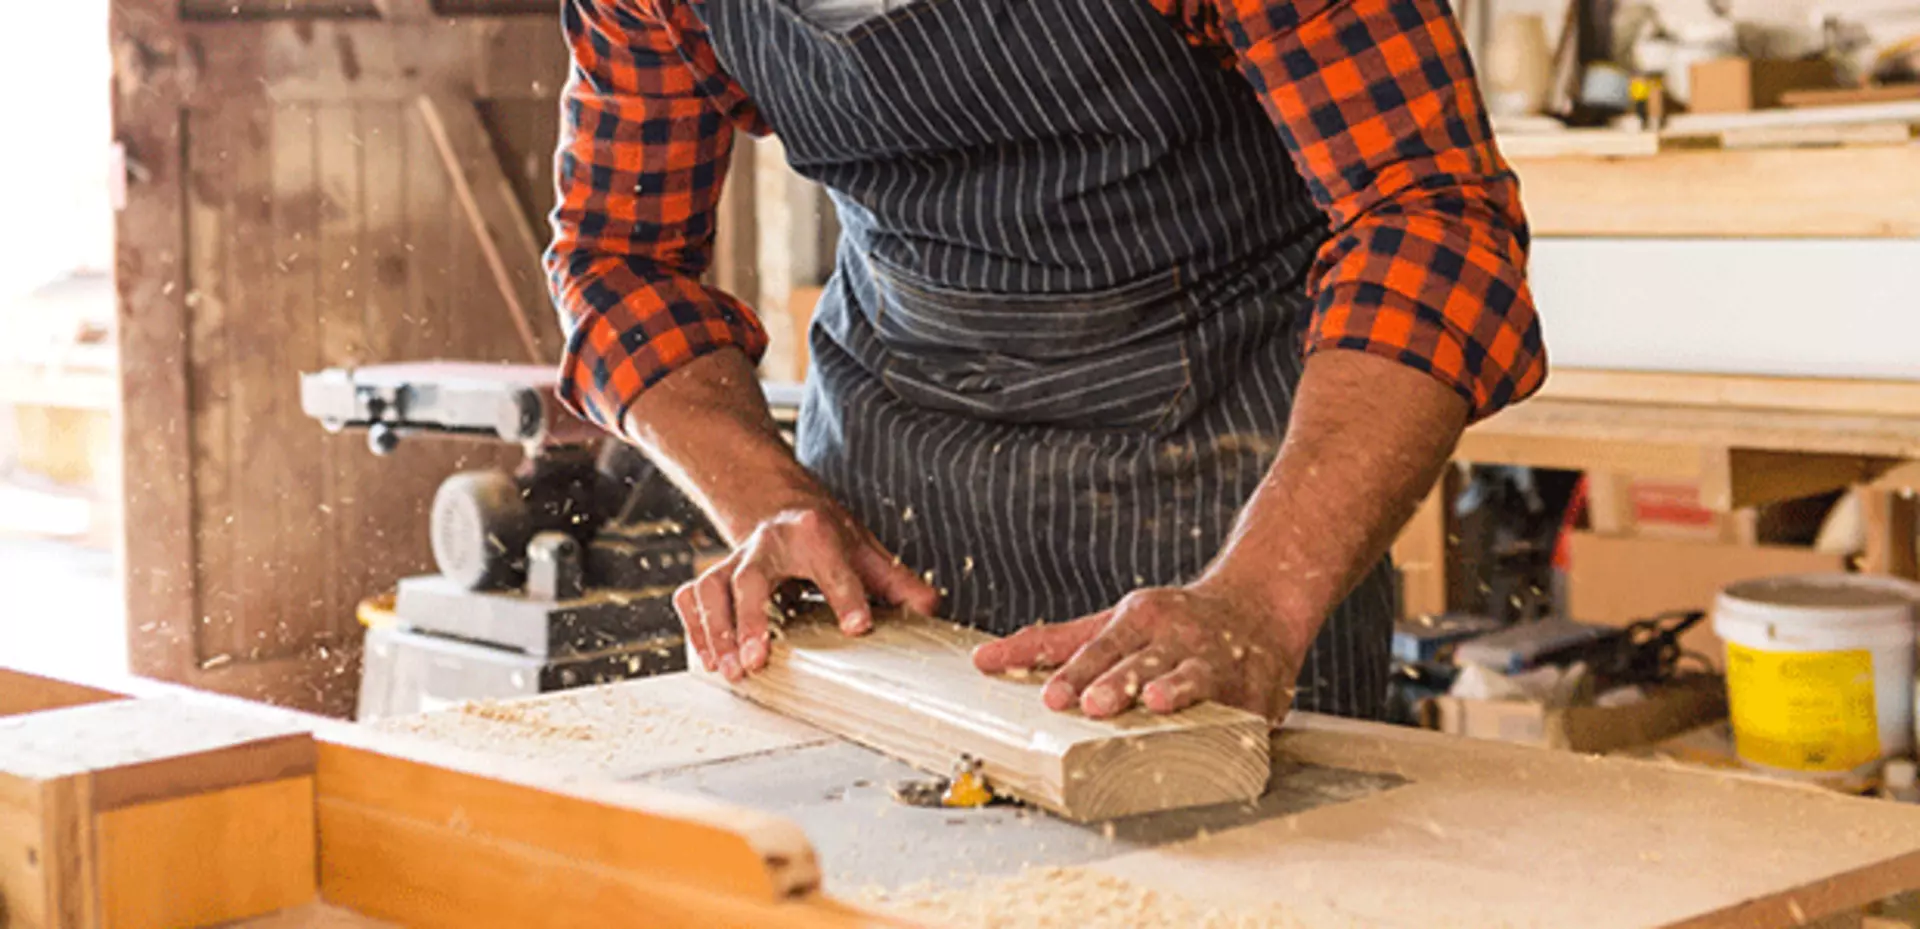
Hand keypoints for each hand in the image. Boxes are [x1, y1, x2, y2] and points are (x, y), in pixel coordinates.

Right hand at [674, 502, 937, 681]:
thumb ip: (896, 582)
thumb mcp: (866, 552)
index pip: (831, 564)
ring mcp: (734, 559)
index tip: (859, 627)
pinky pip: (692, 598)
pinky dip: (695, 629)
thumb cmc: (824, 537)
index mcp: (813, 531)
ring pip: (712, 589)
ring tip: (731, 671)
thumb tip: (930, 609)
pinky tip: (709, 660)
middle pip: (752, 577)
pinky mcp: (713, 576)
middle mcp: (767, 543)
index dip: (846, 596)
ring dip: (716, 631)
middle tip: (758, 660)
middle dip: (752, 618)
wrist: (780, 507)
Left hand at [970, 580, 1306, 721]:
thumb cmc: (1172, 623)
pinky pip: (1242, 708)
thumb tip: (984, 660)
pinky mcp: (1254, 690)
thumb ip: (1051, 644)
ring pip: (1191, 676)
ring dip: (1173, 687)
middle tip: (1093, 703)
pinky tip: (1227, 725)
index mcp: (1139, 619)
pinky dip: (1234, 717)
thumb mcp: (1111, 623)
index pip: (1100, 648)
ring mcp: (1217, 661)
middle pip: (1141, 661)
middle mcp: (1176, 638)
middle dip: (1117, 681)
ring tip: (1155, 700)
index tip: (1052, 698)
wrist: (1260, 605)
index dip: (1076, 673)